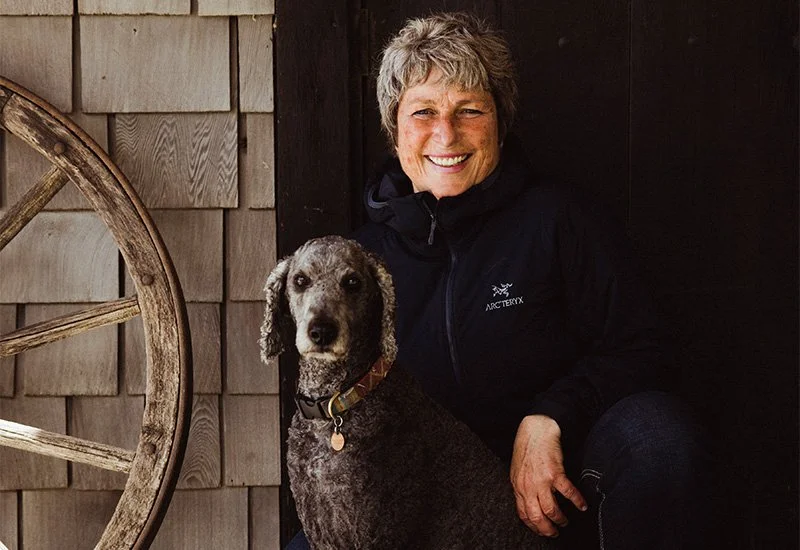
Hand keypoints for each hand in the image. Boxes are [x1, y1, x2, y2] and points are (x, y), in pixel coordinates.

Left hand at [510, 415, 586, 536]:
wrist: (535, 430)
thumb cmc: (526, 448)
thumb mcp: (518, 470)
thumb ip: (522, 487)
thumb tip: (528, 501)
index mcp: (518, 486)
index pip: (524, 513)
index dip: (533, 526)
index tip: (540, 530)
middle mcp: (528, 486)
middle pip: (536, 516)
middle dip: (546, 529)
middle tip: (554, 533)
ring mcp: (541, 480)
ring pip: (550, 509)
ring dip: (559, 519)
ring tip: (565, 521)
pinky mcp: (555, 473)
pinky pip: (567, 493)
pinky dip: (577, 501)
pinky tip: (582, 506)